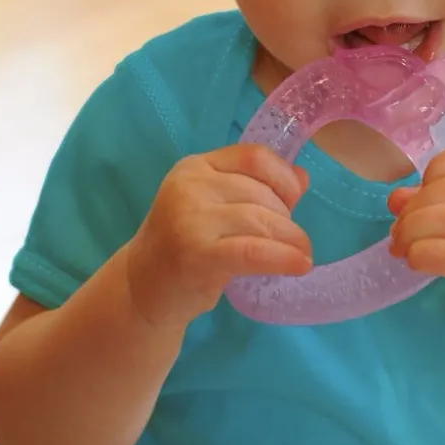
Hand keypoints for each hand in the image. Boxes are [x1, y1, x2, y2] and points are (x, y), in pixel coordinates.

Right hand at [127, 144, 311, 329]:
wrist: (143, 287)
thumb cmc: (186, 244)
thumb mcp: (216, 207)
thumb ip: (254, 188)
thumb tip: (301, 177)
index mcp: (196, 166)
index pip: (253, 156)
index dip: (283, 177)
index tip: (293, 200)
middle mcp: (191, 186)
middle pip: (259, 192)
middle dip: (286, 217)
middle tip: (291, 239)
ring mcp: (190, 218)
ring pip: (260, 221)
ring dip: (290, 239)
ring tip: (301, 254)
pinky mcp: (197, 254)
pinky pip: (253, 251)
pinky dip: (282, 257)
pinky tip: (300, 264)